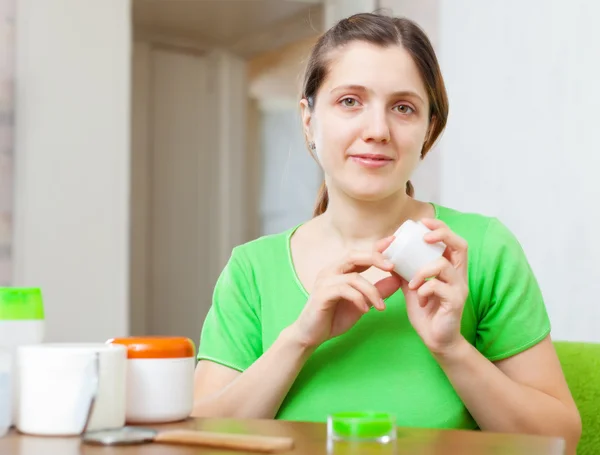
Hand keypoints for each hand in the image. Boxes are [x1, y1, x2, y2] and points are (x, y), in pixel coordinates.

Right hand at [290, 237, 402, 349]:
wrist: (311, 335)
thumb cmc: (334, 317)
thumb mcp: (362, 303)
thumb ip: (377, 291)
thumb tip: (397, 280)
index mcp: (339, 270)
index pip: (359, 254)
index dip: (375, 247)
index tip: (393, 240)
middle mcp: (330, 271)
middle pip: (354, 256)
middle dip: (375, 258)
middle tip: (392, 266)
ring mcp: (324, 282)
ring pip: (353, 277)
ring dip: (371, 291)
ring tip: (381, 306)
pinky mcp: (321, 294)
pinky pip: (344, 290)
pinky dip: (358, 299)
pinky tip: (366, 310)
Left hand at [400, 218, 468, 355]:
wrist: (436, 340)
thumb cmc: (426, 312)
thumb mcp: (412, 287)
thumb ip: (405, 270)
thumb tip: (388, 253)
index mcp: (450, 269)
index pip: (454, 241)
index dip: (440, 228)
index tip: (422, 222)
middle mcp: (459, 276)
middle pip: (460, 245)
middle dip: (441, 235)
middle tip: (423, 238)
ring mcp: (459, 289)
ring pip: (443, 266)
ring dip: (422, 271)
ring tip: (412, 284)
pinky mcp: (455, 302)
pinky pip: (438, 287)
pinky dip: (423, 290)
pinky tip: (418, 300)